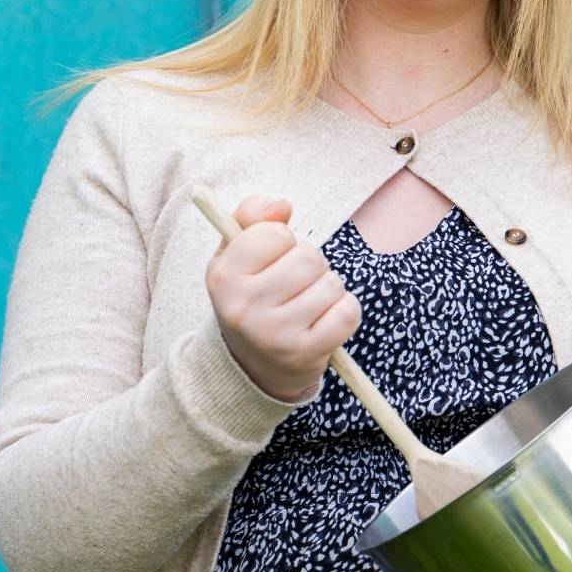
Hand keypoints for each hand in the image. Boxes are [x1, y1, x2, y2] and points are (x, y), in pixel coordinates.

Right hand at [204, 195, 361, 402]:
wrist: (252, 366)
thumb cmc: (252, 294)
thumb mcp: (237, 252)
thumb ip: (253, 215)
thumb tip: (282, 205)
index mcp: (223, 277)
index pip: (275, 233)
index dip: (283, 240)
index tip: (273, 258)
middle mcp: (243, 307)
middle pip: (309, 257)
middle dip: (310, 265)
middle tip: (294, 284)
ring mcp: (274, 334)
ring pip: (332, 284)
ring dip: (328, 288)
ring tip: (307, 304)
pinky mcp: (305, 353)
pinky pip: (348, 312)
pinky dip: (345, 311)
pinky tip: (325, 320)